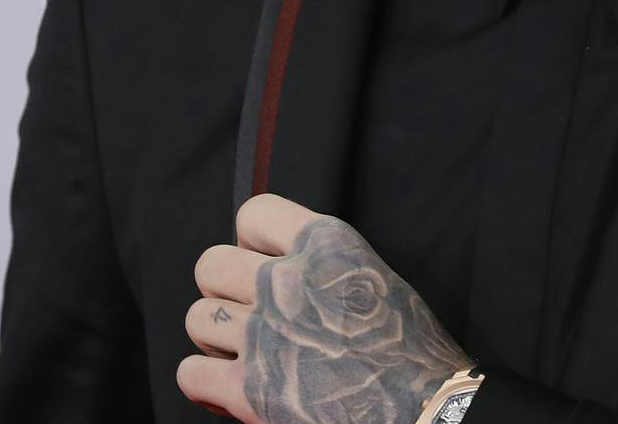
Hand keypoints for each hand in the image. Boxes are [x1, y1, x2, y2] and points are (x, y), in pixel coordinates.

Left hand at [178, 193, 472, 422]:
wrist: (427, 408)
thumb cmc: (413, 350)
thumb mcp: (376, 278)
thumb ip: (326, 265)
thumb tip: (285, 269)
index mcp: (325, 244)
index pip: (254, 213)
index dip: (251, 241)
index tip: (262, 263)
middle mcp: (288, 281)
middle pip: (211, 265)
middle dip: (224, 291)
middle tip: (249, 316)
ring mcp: (264, 334)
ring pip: (197, 318)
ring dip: (215, 339)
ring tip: (243, 354)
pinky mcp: (249, 389)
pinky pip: (190, 373)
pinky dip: (205, 383)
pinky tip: (229, 388)